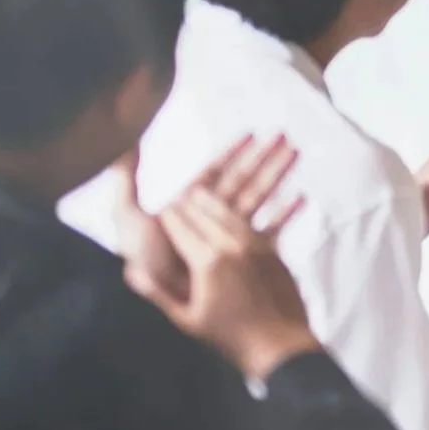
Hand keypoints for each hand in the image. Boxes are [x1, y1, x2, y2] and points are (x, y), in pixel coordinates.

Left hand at [116, 135, 300, 304]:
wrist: (167, 295)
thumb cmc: (146, 259)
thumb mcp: (129, 218)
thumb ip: (126, 180)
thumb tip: (127, 142)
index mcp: (188, 209)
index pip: (213, 173)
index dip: (232, 153)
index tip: (252, 134)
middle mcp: (210, 220)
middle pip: (241, 181)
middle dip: (261, 158)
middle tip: (283, 137)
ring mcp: (228, 239)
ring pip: (257, 198)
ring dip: (276, 175)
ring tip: (295, 154)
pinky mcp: (244, 257)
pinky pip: (268, 231)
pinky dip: (284, 214)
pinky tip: (301, 198)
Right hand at [138, 185, 318, 380]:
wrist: (280, 344)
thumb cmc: (230, 338)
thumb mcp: (186, 319)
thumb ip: (158, 292)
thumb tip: (132, 272)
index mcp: (207, 262)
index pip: (179, 226)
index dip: (165, 216)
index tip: (156, 211)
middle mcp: (231, 245)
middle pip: (203, 211)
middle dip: (185, 204)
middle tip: (174, 200)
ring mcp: (255, 244)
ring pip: (229, 211)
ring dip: (211, 201)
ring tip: (197, 194)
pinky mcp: (272, 248)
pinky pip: (252, 221)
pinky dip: (236, 213)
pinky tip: (230, 211)